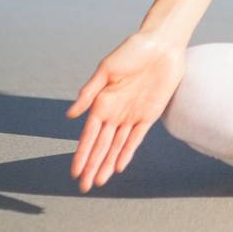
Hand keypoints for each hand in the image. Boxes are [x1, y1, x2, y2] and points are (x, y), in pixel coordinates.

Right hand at [66, 31, 186, 192]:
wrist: (162, 44)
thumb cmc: (132, 51)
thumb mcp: (107, 69)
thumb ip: (89, 92)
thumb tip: (70, 115)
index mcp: (102, 102)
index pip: (89, 135)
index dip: (82, 154)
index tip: (75, 172)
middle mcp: (115, 113)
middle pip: (101, 145)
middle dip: (92, 166)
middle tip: (84, 187)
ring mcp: (132, 115)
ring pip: (116, 146)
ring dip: (107, 164)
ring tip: (99, 182)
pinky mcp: (149, 115)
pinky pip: (136, 138)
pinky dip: (127, 152)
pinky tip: (119, 166)